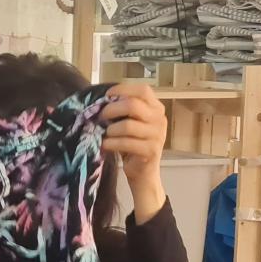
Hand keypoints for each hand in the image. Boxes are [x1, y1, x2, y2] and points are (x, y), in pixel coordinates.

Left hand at [103, 83, 167, 221]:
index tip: (107, 96)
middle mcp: (160, 119)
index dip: (123, 89)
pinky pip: (126, 142)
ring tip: (105, 134)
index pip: (143, 90)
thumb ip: (124, 110)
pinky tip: (105, 145)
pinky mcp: (151, 150)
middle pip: (133, 105)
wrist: (143, 172)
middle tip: (101, 117)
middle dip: (111, 109)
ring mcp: (157, 135)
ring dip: (110, 129)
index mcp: (156, 108)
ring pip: (128, 125)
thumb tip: (103, 99)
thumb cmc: (133, 144)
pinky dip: (111, 143)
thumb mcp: (131, 123)